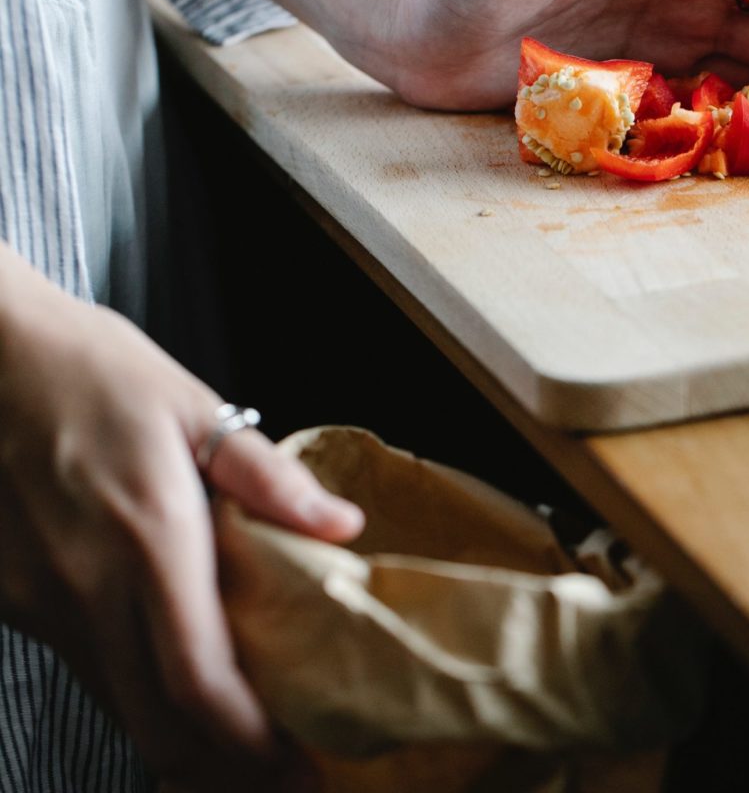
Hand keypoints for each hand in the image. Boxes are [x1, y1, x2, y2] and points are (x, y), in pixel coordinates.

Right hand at [0, 246, 362, 790]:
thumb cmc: (95, 371)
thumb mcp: (193, 408)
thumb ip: (266, 478)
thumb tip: (340, 526)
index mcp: (149, 536)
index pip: (199, 677)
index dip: (247, 740)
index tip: (292, 760)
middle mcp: (87, 584)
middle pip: (152, 721)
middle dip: (216, 766)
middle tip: (272, 772)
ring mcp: (39, 598)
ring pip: (112, 702)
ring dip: (174, 736)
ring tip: (232, 739)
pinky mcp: (11, 595)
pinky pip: (79, 665)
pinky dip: (128, 691)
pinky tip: (164, 676)